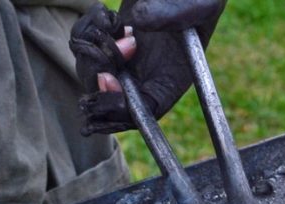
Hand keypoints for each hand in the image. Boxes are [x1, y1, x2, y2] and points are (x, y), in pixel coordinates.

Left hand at [69, 0, 225, 135]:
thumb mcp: (201, 6)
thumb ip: (175, 15)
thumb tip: (138, 21)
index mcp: (172, 79)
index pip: (143, 112)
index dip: (120, 108)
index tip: (108, 80)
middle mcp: (147, 75)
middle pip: (108, 97)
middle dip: (98, 73)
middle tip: (111, 41)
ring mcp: (127, 58)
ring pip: (90, 71)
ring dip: (92, 48)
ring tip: (113, 22)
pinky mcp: (110, 39)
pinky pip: (83, 46)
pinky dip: (87, 31)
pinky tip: (107, 14)